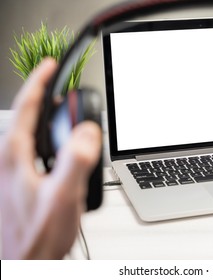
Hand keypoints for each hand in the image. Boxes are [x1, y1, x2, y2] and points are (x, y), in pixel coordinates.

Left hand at [0, 58, 101, 258]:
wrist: (25, 262)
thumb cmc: (36, 236)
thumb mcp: (62, 198)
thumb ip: (76, 161)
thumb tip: (86, 131)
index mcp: (13, 157)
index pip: (25, 108)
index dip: (39, 83)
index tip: (49, 65)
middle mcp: (7, 161)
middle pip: (26, 118)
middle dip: (45, 100)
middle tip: (64, 92)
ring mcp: (11, 173)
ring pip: (31, 135)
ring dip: (48, 123)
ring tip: (67, 122)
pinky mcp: (17, 183)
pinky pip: (33, 152)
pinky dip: (49, 144)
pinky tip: (61, 155)